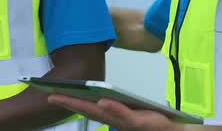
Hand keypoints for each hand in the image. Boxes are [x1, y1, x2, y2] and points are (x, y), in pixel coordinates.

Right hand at [48, 95, 181, 130]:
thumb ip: (116, 105)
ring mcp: (124, 121)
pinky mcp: (137, 121)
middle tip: (50, 95)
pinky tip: (101, 100)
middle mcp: (113, 119)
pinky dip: (111, 107)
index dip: (69, 101)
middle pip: (87, 109)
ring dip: (83, 104)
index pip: (86, 107)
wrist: (172, 127)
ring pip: (100, 112)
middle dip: (68, 103)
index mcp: (110, 114)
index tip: (52, 94)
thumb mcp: (130, 109)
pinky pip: (122, 113)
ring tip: (66, 96)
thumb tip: (98, 95)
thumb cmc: (150, 118)